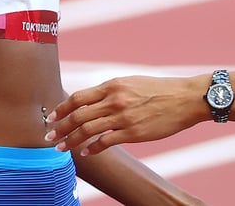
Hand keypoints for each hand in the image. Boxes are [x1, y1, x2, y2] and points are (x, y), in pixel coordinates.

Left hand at [45, 75, 206, 155]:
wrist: (184, 98)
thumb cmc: (159, 89)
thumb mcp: (131, 82)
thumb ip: (110, 91)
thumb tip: (91, 100)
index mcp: (112, 85)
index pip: (78, 98)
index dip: (62, 109)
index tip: (52, 117)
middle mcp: (114, 100)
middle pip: (78, 115)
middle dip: (60, 128)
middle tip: (49, 138)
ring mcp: (123, 117)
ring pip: (87, 130)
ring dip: (71, 141)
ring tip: (62, 149)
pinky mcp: (133, 132)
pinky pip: (105, 142)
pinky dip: (92, 148)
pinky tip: (86, 152)